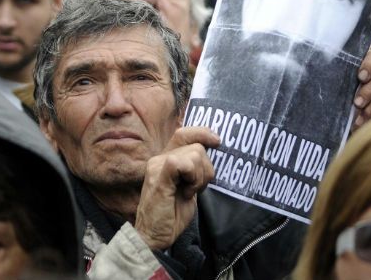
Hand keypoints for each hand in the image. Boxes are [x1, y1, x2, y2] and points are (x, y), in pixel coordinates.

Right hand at [134, 127, 219, 249]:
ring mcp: (158, 165)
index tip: (217, 141)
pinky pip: (184, 163)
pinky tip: (186, 193)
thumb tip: (210, 159)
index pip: (184, 134)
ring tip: (188, 193)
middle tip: (195, 189)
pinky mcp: (159, 174)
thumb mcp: (188, 190)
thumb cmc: (171, 216)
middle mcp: (160, 158)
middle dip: (205, 170)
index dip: (202, 133)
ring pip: (195, 154)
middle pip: (197, 147)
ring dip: (200, 177)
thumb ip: (194, 172)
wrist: (153, 236)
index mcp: (166, 160)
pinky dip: (192, 178)